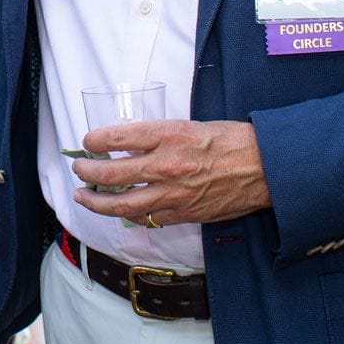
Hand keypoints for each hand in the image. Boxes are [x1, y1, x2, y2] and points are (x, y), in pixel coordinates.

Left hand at [72, 120, 271, 226]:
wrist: (264, 167)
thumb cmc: (231, 140)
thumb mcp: (190, 125)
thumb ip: (157, 137)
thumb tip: (127, 145)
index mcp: (169, 135)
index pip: (117, 137)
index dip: (95, 140)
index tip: (87, 141)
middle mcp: (167, 165)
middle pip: (111, 174)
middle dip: (87, 172)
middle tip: (79, 169)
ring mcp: (173, 194)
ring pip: (122, 204)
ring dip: (96, 201)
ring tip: (83, 196)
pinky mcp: (183, 214)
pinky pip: (146, 218)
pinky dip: (129, 214)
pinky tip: (120, 210)